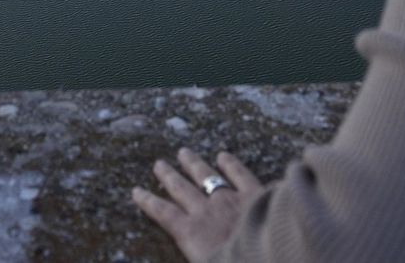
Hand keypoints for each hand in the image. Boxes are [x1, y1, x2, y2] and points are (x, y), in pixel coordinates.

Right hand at [133, 147, 262, 262]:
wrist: (268, 257)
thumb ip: (195, 254)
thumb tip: (189, 248)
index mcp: (191, 232)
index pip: (163, 213)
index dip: (148, 202)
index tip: (136, 191)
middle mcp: (206, 210)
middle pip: (181, 188)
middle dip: (168, 175)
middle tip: (158, 163)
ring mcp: (230, 199)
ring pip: (206, 176)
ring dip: (194, 164)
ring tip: (183, 152)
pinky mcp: (254, 195)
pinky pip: (240, 175)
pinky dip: (231, 164)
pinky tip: (223, 156)